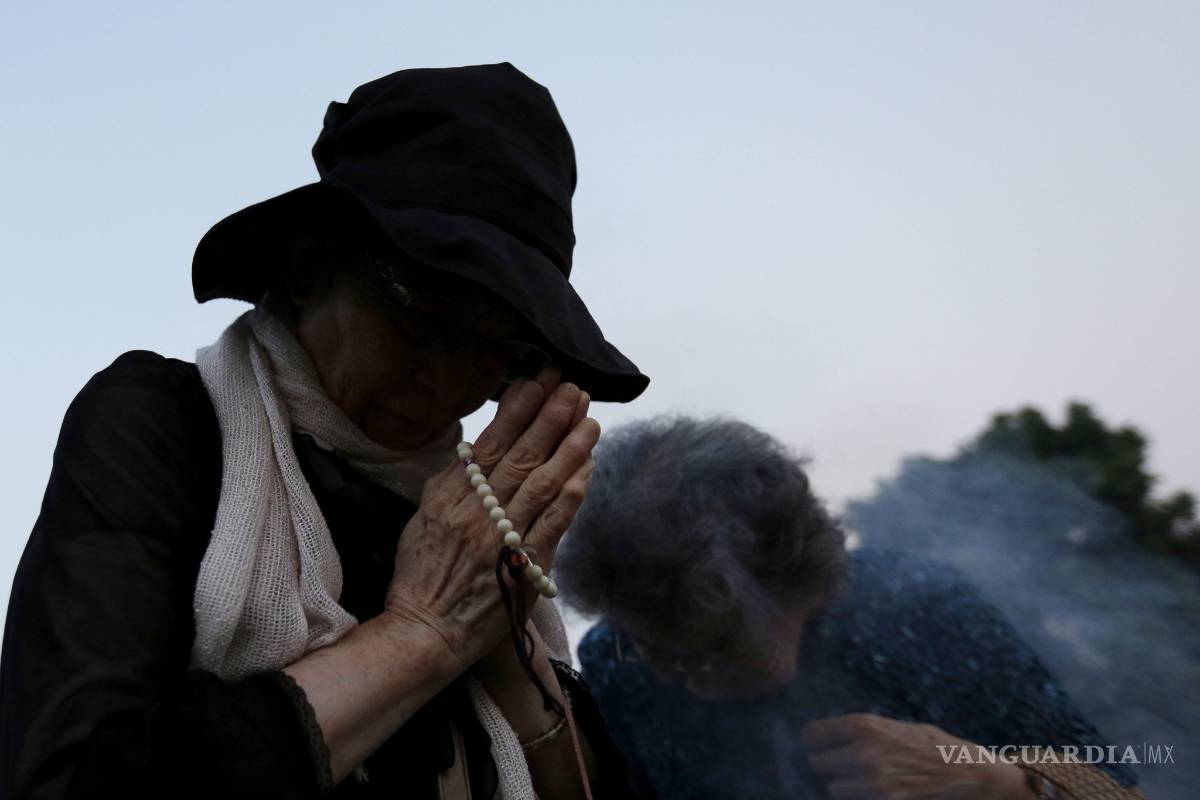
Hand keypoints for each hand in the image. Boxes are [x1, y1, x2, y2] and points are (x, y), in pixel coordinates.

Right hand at [383, 367, 597, 672]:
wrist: (426, 631)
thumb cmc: (422, 573)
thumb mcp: (423, 517)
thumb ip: (453, 482)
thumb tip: (480, 447)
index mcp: (449, 496)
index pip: (489, 443)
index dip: (517, 410)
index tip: (537, 382)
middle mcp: (477, 513)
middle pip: (521, 456)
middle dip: (550, 418)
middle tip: (572, 388)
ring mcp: (503, 539)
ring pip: (544, 483)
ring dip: (571, 448)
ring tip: (590, 419)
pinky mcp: (526, 566)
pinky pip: (556, 521)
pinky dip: (574, 491)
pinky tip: (589, 467)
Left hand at [801, 714, 1034, 799]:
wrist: (963, 769)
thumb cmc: (926, 742)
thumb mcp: (891, 725)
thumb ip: (859, 731)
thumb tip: (824, 737)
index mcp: (863, 725)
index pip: (811, 734)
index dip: (813, 740)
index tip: (818, 743)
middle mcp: (864, 752)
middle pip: (816, 763)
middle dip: (827, 763)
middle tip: (841, 762)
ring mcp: (873, 781)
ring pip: (832, 788)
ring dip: (842, 784)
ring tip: (862, 777)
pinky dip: (858, 796)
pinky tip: (874, 789)